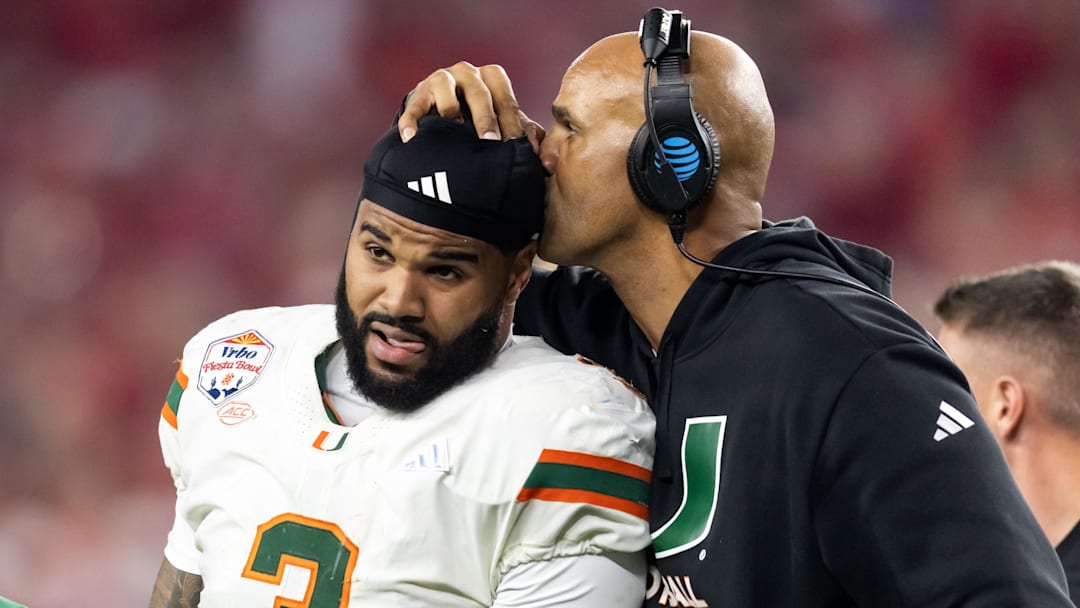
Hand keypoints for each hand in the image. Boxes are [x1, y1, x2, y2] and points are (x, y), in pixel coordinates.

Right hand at [399, 62, 544, 152]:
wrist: (445, 116)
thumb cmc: (482, 120)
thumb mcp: (504, 123)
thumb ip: (526, 135)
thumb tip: (545, 160)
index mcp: (491, 78)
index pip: (504, 97)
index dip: (511, 120)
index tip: (516, 144)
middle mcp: (466, 73)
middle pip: (478, 91)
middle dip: (486, 116)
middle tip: (491, 140)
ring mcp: (440, 81)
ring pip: (445, 89)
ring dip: (451, 109)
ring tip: (455, 129)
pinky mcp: (418, 95)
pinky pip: (414, 107)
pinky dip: (412, 121)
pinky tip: (411, 138)